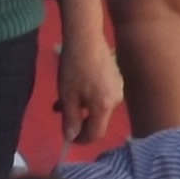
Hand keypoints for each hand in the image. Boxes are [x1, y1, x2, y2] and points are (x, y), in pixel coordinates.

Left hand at [53, 27, 122, 150]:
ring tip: (61, 101)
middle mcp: (116, 100)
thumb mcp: (67, 96)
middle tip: (61, 116)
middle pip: (98, 121)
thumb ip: (70, 119)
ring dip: (81, 109)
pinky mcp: (115, 79)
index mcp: (104, 107)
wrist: (85, 38)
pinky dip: (87, 98)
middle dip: (79, 122)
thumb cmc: (74, 68)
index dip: (81, 140)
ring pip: (97, 108)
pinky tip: (73, 89)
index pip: (96, 133)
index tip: (67, 139)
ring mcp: (118, 88)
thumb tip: (70, 138)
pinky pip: (100, 96)